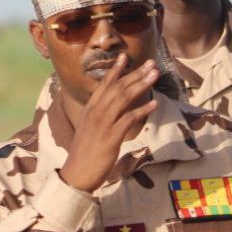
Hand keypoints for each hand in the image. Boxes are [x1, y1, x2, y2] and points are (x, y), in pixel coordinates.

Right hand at [59, 54, 158, 191]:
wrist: (76, 174)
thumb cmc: (85, 154)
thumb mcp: (90, 130)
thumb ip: (101, 117)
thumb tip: (114, 111)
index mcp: (90, 109)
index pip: (104, 84)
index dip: (116, 69)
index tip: (125, 56)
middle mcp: (95, 112)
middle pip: (117, 87)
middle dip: (135, 73)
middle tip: (151, 63)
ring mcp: (103, 124)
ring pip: (123, 98)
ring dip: (141, 84)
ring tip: (155, 75)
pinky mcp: (111, 137)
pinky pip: (129, 119)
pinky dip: (142, 110)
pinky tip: (154, 104)